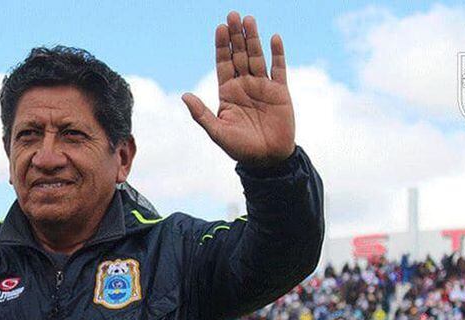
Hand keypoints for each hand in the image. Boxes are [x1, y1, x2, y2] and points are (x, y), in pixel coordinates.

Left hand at [182, 11, 294, 166]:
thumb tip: (184, 95)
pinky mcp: (280, 92)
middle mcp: (244, 86)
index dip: (221, 46)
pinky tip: (274, 37)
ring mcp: (263, 87)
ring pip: (257, 57)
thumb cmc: (240, 148)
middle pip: (239, 55)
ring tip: (249, 20)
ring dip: (253, 39)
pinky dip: (277, 53)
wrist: (268, 160)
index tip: (219, 27)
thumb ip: (201, 114)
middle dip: (236, 36)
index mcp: (228, 93)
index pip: (223, 63)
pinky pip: (279, 68)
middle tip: (233, 14)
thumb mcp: (217, 132)